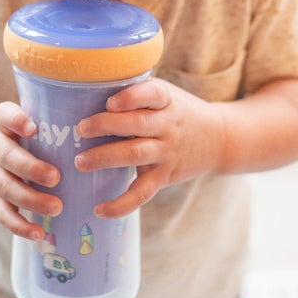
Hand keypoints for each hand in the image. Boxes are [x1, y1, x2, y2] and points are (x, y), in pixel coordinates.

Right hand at [0, 101, 62, 239]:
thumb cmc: (21, 135)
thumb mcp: (28, 119)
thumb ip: (52, 118)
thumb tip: (102, 120)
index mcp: (3, 123)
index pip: (5, 115)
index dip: (16, 121)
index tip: (33, 127)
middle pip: (7, 157)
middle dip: (31, 168)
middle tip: (56, 177)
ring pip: (7, 188)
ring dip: (31, 199)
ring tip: (57, 207)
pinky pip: (3, 214)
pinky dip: (20, 226)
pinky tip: (39, 234)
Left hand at [74, 78, 224, 218]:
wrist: (218, 139)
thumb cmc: (177, 111)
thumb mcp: (165, 94)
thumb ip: (136, 92)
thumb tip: (87, 89)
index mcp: (166, 99)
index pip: (153, 94)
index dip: (131, 97)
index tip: (110, 102)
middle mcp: (168, 125)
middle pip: (138, 124)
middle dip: (107, 126)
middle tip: (81, 129)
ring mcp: (166, 152)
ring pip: (136, 155)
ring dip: (106, 158)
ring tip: (80, 162)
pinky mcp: (164, 177)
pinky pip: (142, 193)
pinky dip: (121, 204)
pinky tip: (99, 209)